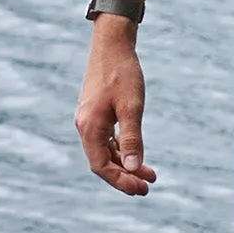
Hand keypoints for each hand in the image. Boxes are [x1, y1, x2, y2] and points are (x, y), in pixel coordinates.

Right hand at [74, 21, 156, 194]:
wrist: (112, 43)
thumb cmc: (122, 73)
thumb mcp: (132, 107)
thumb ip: (132, 138)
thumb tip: (132, 168)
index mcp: (90, 127)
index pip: (101, 166)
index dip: (120, 181)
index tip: (142, 189)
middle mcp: (85, 125)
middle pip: (102, 162)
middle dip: (124, 176)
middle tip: (147, 186)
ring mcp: (88, 119)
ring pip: (105, 151)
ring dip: (124, 164)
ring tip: (148, 173)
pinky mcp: (94, 112)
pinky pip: (106, 139)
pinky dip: (120, 149)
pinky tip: (135, 153)